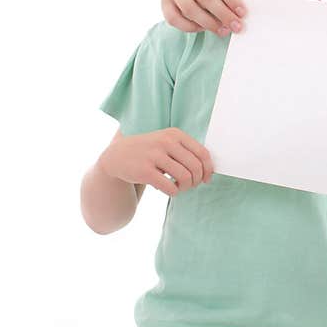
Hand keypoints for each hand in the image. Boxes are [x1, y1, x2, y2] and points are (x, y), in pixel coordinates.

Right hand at [98, 128, 213, 196]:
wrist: (117, 156)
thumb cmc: (150, 152)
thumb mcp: (168, 143)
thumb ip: (187, 152)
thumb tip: (209, 172)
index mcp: (175, 134)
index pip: (202, 153)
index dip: (208, 169)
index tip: (206, 179)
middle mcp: (166, 142)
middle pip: (195, 167)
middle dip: (196, 180)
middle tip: (190, 185)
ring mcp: (154, 155)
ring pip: (185, 177)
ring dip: (185, 187)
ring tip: (179, 187)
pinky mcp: (145, 170)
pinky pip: (170, 187)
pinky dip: (174, 192)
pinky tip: (169, 189)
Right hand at [161, 0, 244, 35]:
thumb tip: (238, 13)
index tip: (242, 13)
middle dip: (222, 13)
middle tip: (236, 26)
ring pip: (189, 9)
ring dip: (209, 23)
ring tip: (223, 31)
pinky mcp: (164, 1)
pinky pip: (174, 18)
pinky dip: (191, 27)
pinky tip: (204, 29)